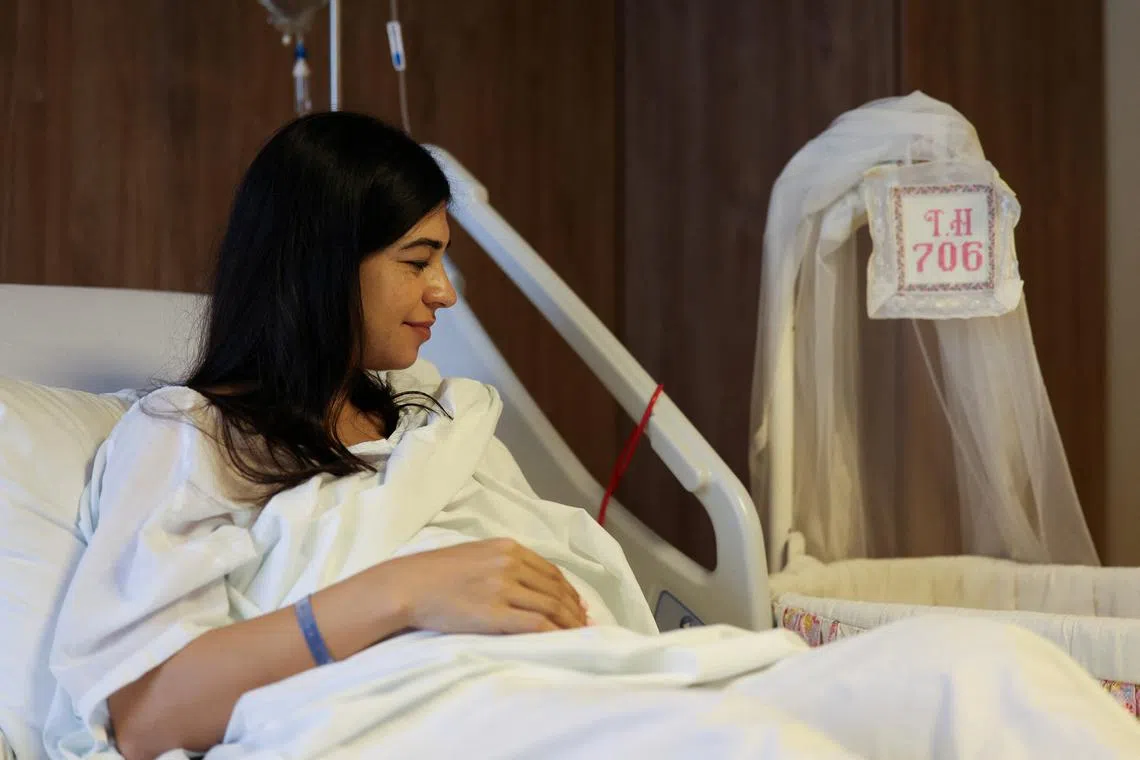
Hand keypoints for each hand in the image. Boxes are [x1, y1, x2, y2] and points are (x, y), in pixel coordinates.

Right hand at [375, 538, 588, 634]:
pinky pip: (536, 624)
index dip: (570, 591)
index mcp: (508, 548)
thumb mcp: (474, 555)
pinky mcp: (494, 612)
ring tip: (579, 636)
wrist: (407, 584)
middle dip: (575, 609)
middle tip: (587, 625)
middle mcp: (510, 563)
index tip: (579, 606)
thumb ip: (502, 563)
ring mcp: (503, 587)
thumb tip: (528, 582)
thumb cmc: (434, 572)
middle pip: (556, 589)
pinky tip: (562, 641)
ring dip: (570, 623)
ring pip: (551, 606)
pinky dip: (554, 633)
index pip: (551, 571)